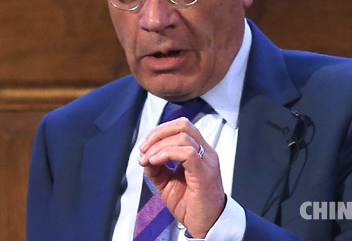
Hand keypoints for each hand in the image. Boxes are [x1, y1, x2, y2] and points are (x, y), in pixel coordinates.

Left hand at [139, 117, 225, 237]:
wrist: (207, 226)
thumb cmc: (192, 206)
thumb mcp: (167, 183)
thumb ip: (156, 168)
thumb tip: (145, 157)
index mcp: (199, 151)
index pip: (180, 127)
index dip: (159, 131)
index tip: (144, 146)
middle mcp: (205, 152)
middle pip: (183, 125)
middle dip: (158, 133)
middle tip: (144, 148)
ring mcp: (207, 161)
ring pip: (183, 136)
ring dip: (159, 145)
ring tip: (148, 159)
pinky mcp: (205, 173)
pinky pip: (188, 153)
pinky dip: (167, 154)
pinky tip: (155, 162)